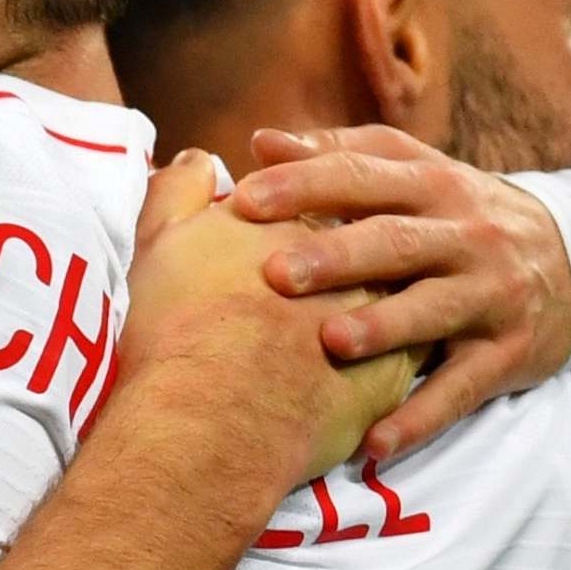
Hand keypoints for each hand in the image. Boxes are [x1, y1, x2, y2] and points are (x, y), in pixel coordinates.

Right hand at [123, 152, 420, 492]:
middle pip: (369, 240)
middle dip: (357, 251)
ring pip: (401, 295)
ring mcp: (379, 313)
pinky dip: (394, 364)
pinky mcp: (394, 375)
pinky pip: (409, 362)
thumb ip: (180, 190)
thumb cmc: (179, 325)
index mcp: (296, 219)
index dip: (305, 209)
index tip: (287, 226)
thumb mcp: (161, 241)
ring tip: (365, 322)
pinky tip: (378, 374)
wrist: (214, 413)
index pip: (318, 197)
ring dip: (389, 303)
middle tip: (331, 278)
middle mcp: (349, 257)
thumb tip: (199, 157)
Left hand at [233, 125, 570, 461]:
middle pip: (397, 241)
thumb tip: (261, 142)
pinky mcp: (509, 353)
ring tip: (330, 343)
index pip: (363, 176)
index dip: (305, 185)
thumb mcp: (415, 172)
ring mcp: (491, 295)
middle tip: (275, 273)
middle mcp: (466, 234)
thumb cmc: (457, 214)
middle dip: (337, 256)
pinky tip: (374, 443)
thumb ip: (339, 155)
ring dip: (383, 328)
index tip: (243, 202)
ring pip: (434, 311)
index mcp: (432, 183)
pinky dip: (419, 417)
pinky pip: (461, 389)